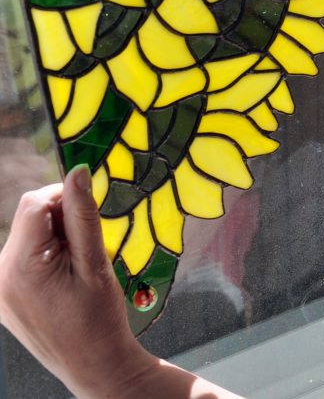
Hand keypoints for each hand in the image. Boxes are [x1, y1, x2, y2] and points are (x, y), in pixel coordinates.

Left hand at [0, 165, 155, 397]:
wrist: (93, 365)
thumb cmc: (99, 318)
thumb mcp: (96, 263)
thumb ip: (84, 215)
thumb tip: (78, 173)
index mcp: (21, 265)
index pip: (34, 204)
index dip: (64, 196)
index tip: (91, 207)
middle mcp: (0, 274)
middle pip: (30, 219)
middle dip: (62, 220)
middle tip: (89, 246)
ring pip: (28, 236)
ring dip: (55, 238)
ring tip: (79, 266)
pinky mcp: (3, 296)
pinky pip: (22, 257)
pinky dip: (46, 256)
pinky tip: (65, 278)